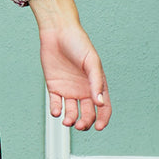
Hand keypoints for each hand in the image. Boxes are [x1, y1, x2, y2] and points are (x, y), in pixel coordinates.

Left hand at [30, 0, 110, 130]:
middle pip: (87, 114)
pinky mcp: (54, 87)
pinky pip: (56, 103)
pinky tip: (57, 112)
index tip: (99, 127)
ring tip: (67, 121)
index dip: (103, 119)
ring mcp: (68, 89)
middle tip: (80, 125)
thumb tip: (99, 103)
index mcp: (96, 84)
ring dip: (70, 120)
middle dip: (85, 123)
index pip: (103, 107)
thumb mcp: (91, 62)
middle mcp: (83, 89)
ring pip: (71, 112)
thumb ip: (96, 82)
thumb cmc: (78, 43)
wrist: (57, 31)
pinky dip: (56, 110)